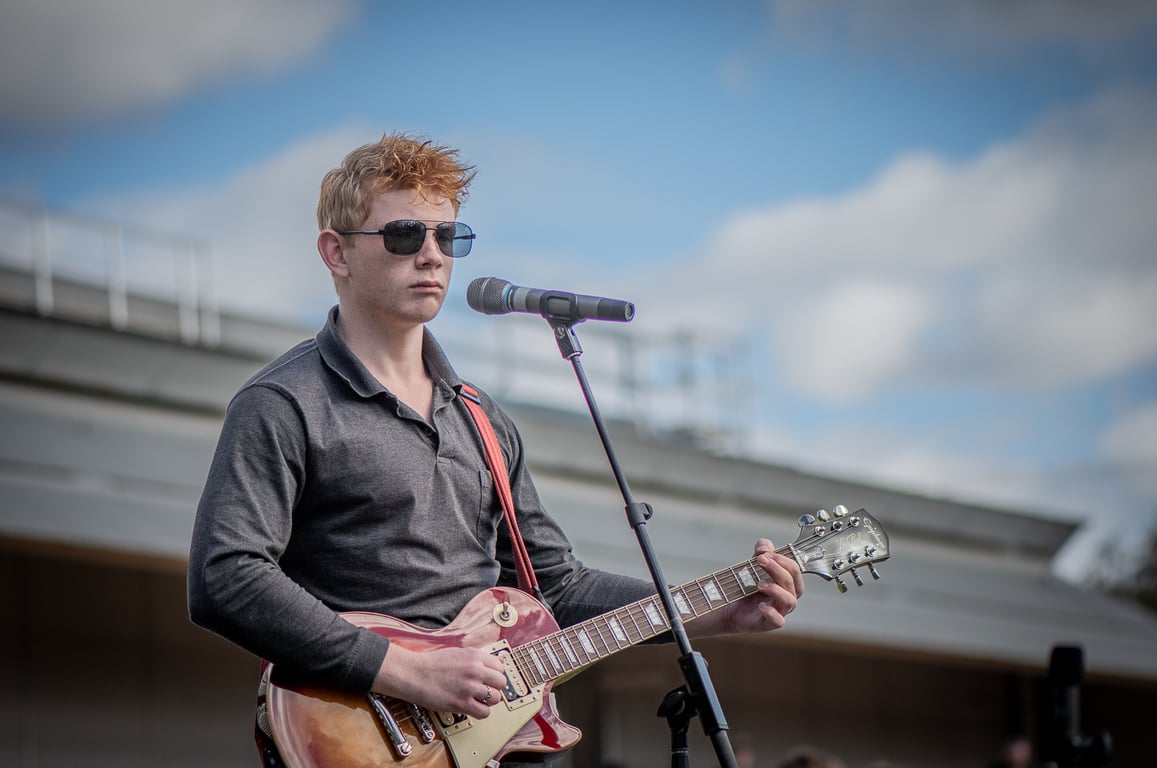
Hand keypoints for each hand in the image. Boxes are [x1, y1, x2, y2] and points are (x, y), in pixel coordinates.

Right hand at [372, 643, 508, 719]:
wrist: (413, 674)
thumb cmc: (431, 664)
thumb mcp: (458, 653)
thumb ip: (477, 659)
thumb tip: (496, 663)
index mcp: (475, 656)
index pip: (500, 667)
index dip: (494, 674)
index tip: (490, 679)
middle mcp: (475, 670)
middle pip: (501, 682)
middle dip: (494, 687)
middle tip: (485, 690)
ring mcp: (469, 687)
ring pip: (495, 698)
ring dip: (488, 701)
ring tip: (478, 699)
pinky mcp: (462, 703)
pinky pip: (484, 712)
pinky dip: (481, 712)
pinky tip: (472, 707)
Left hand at [710, 538, 804, 634]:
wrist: (730, 606)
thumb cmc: (747, 586)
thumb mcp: (754, 564)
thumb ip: (762, 551)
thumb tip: (765, 547)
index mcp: (788, 583)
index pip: (795, 570)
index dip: (783, 560)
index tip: (766, 554)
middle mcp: (787, 597)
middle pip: (792, 583)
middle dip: (778, 569)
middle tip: (761, 561)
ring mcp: (780, 611)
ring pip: (789, 601)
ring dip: (776, 589)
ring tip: (760, 584)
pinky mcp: (769, 623)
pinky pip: (778, 621)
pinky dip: (772, 613)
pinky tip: (761, 605)